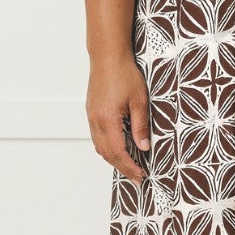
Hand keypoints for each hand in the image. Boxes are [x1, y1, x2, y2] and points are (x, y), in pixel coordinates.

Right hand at [86, 53, 152, 182]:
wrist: (107, 56)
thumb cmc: (124, 74)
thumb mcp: (140, 101)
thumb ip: (141, 126)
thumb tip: (143, 147)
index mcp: (108, 120)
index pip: (118, 152)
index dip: (129, 167)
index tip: (140, 176)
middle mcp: (96, 121)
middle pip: (106, 154)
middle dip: (122, 168)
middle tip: (137, 177)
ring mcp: (91, 117)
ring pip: (100, 147)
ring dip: (113, 159)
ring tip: (129, 166)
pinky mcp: (91, 112)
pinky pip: (97, 137)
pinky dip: (107, 147)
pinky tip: (119, 148)